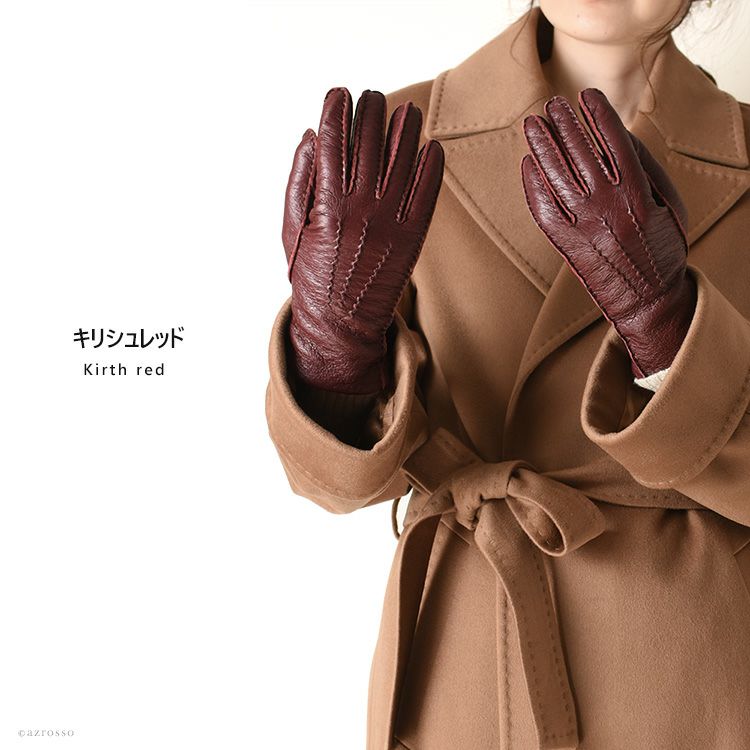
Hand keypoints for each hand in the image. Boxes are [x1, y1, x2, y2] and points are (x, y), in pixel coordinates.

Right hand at [282, 87, 443, 394]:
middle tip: (372, 98)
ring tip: (407, 111)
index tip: (339, 93)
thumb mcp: (291, 230)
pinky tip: (432, 147)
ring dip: (406, 130)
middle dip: (370, 113)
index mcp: (326, 204)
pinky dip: (432, 167)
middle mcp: (360, 208)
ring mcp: (389, 222)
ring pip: (402, 161)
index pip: (334, 143)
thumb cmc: (311, 276)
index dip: (337, 111)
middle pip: (370, 144)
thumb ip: (299, 182)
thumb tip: (312, 137)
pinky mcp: (412, 238)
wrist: (341, 325)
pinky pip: (427, 194)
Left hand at [520, 87, 696, 378]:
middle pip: (579, 153)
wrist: (647, 298)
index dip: (598, 114)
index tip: (585, 94)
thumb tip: (618, 133)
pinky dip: (532, 185)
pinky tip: (527, 164)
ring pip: (555, 176)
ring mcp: (583, 225)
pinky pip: (542, 209)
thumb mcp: (669, 203)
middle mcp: (607, 206)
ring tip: (532, 124)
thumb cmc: (662, 247)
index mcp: (637, 192)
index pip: (614, 140)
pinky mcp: (565, 244)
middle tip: (551, 104)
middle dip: (563, 124)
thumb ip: (645, 166)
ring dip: (541, 146)